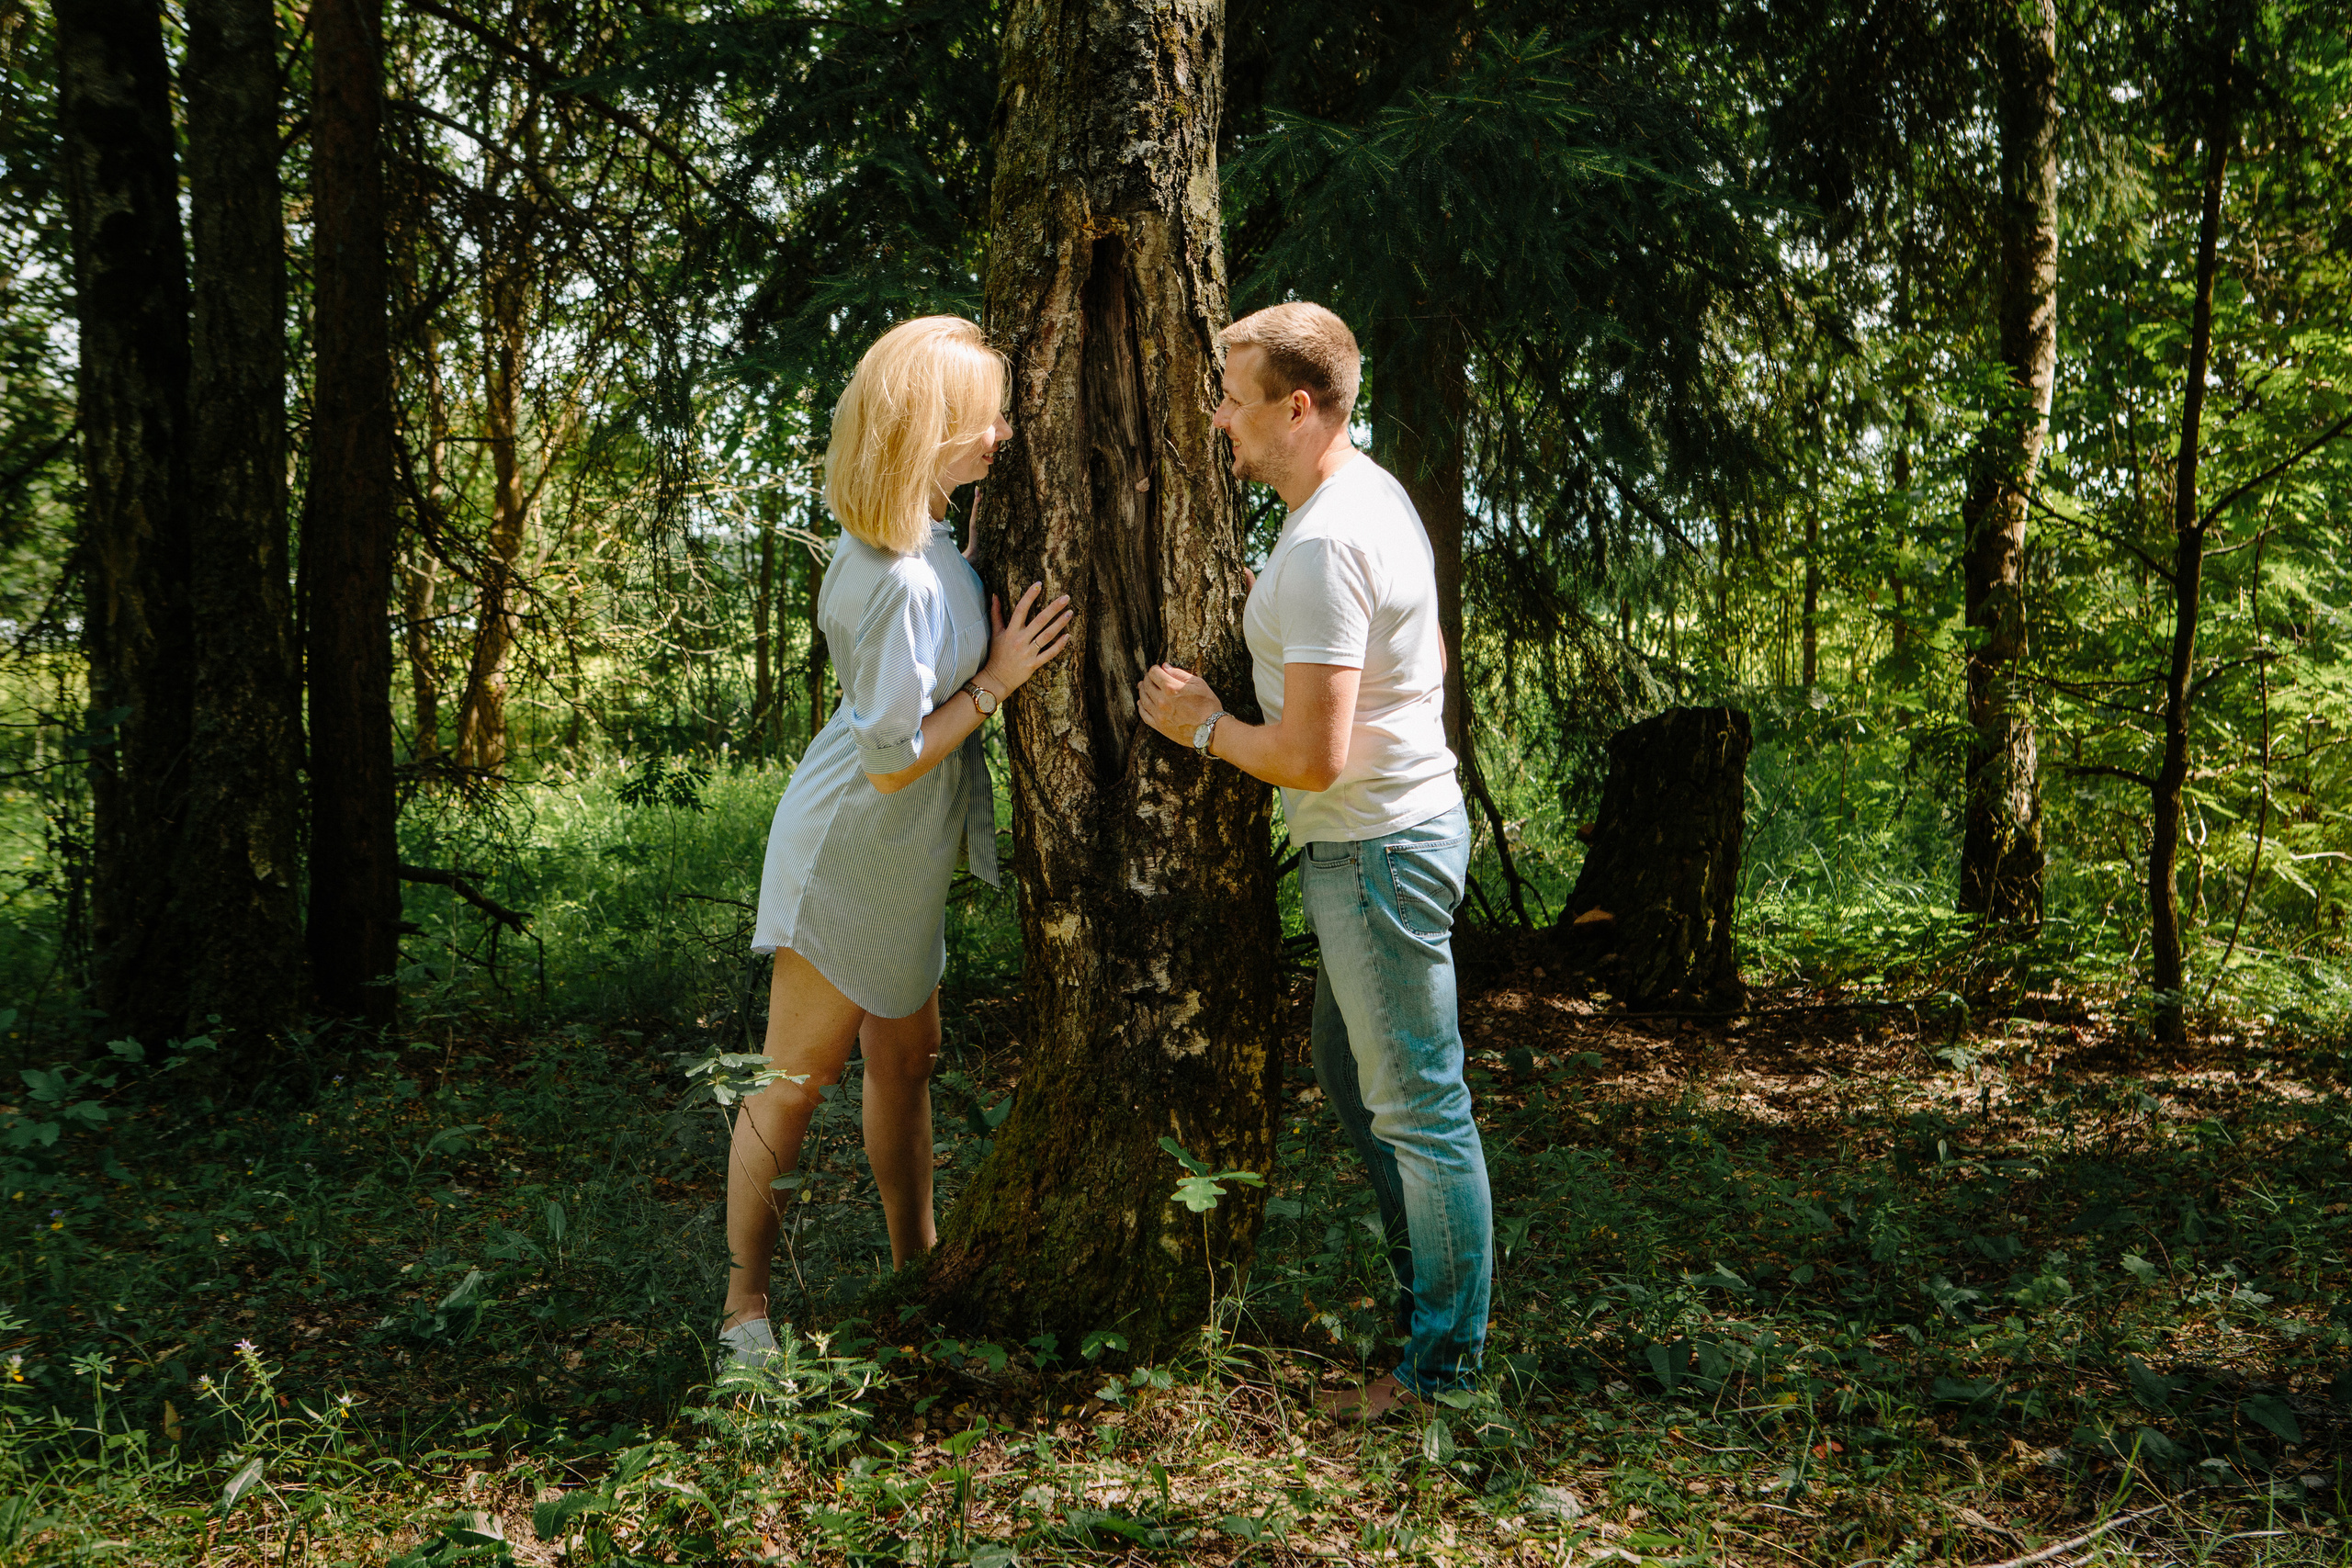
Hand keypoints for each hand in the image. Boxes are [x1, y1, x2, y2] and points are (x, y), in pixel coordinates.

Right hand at [978, 581, 1073, 698]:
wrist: (996, 679)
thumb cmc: (997, 654)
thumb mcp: (995, 633)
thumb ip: (996, 614)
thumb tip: (994, 595)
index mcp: (1011, 631)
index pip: (1020, 609)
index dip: (1029, 596)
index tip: (1039, 585)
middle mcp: (1020, 640)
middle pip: (1039, 621)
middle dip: (1053, 608)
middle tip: (1066, 597)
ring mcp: (1028, 653)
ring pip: (1047, 636)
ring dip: (1059, 624)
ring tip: (1070, 613)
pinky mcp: (1034, 664)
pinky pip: (1049, 654)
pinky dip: (1059, 645)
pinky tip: (1068, 636)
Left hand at [1137, 663, 1224, 744]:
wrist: (1211, 730)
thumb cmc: (1208, 705)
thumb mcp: (1198, 684)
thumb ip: (1179, 674)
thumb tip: (1165, 667)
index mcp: (1171, 688)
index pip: (1154, 673)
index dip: (1155, 669)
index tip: (1157, 669)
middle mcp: (1161, 701)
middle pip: (1147, 685)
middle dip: (1148, 678)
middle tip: (1150, 677)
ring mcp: (1159, 714)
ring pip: (1143, 699)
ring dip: (1142, 691)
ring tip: (1143, 686)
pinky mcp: (1160, 726)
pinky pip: (1144, 715)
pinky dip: (1141, 707)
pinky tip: (1141, 703)